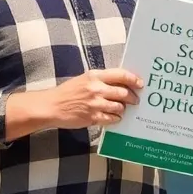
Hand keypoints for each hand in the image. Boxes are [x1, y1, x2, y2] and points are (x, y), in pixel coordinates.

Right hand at [6, 68, 142, 137]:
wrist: (51, 106)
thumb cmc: (68, 92)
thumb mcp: (84, 79)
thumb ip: (101, 80)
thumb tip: (121, 83)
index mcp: (95, 76)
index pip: (121, 75)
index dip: (134, 79)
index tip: (141, 84)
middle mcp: (96, 88)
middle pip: (123, 92)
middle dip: (133, 97)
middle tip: (136, 100)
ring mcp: (95, 104)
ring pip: (119, 107)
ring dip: (123, 109)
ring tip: (122, 109)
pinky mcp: (92, 117)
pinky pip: (111, 119)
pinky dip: (116, 119)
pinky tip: (114, 117)